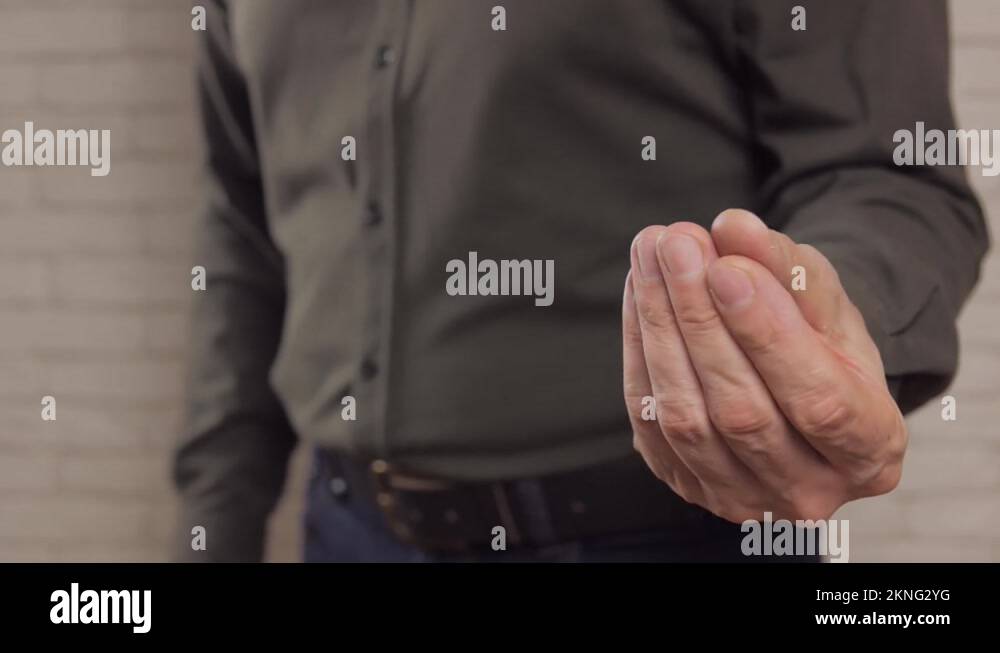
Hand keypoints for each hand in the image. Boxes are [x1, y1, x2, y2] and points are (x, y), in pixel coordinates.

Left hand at [623, 209, 906, 521]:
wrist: (796, 391)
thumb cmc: (822, 342)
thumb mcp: (825, 300)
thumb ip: (787, 268)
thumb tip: (734, 228)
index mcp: (870, 451)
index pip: (819, 402)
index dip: (767, 335)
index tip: (727, 269)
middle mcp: (808, 492)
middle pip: (742, 412)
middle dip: (701, 319)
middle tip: (678, 244)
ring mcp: (740, 498)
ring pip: (686, 419)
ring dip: (660, 327)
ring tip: (652, 255)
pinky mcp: (685, 484)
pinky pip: (649, 419)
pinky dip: (640, 349)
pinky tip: (640, 291)